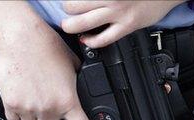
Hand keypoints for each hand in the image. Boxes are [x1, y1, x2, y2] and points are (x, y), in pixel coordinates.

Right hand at [0, 23, 107, 119]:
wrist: (21, 38)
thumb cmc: (46, 47)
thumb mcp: (71, 66)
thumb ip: (74, 86)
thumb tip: (76, 93)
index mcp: (68, 101)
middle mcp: (50, 109)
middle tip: (43, 108)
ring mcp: (30, 109)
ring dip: (31, 119)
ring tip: (30, 98)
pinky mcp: (13, 106)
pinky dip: (16, 113)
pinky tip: (19, 97)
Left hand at [62, 0, 184, 47]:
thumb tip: (86, 2)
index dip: (69, 0)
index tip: (67, 3)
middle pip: (75, 6)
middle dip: (67, 10)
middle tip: (67, 12)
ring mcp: (119, 13)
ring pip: (84, 23)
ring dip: (71, 26)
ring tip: (68, 26)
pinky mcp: (127, 26)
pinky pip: (103, 39)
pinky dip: (90, 41)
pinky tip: (85, 39)